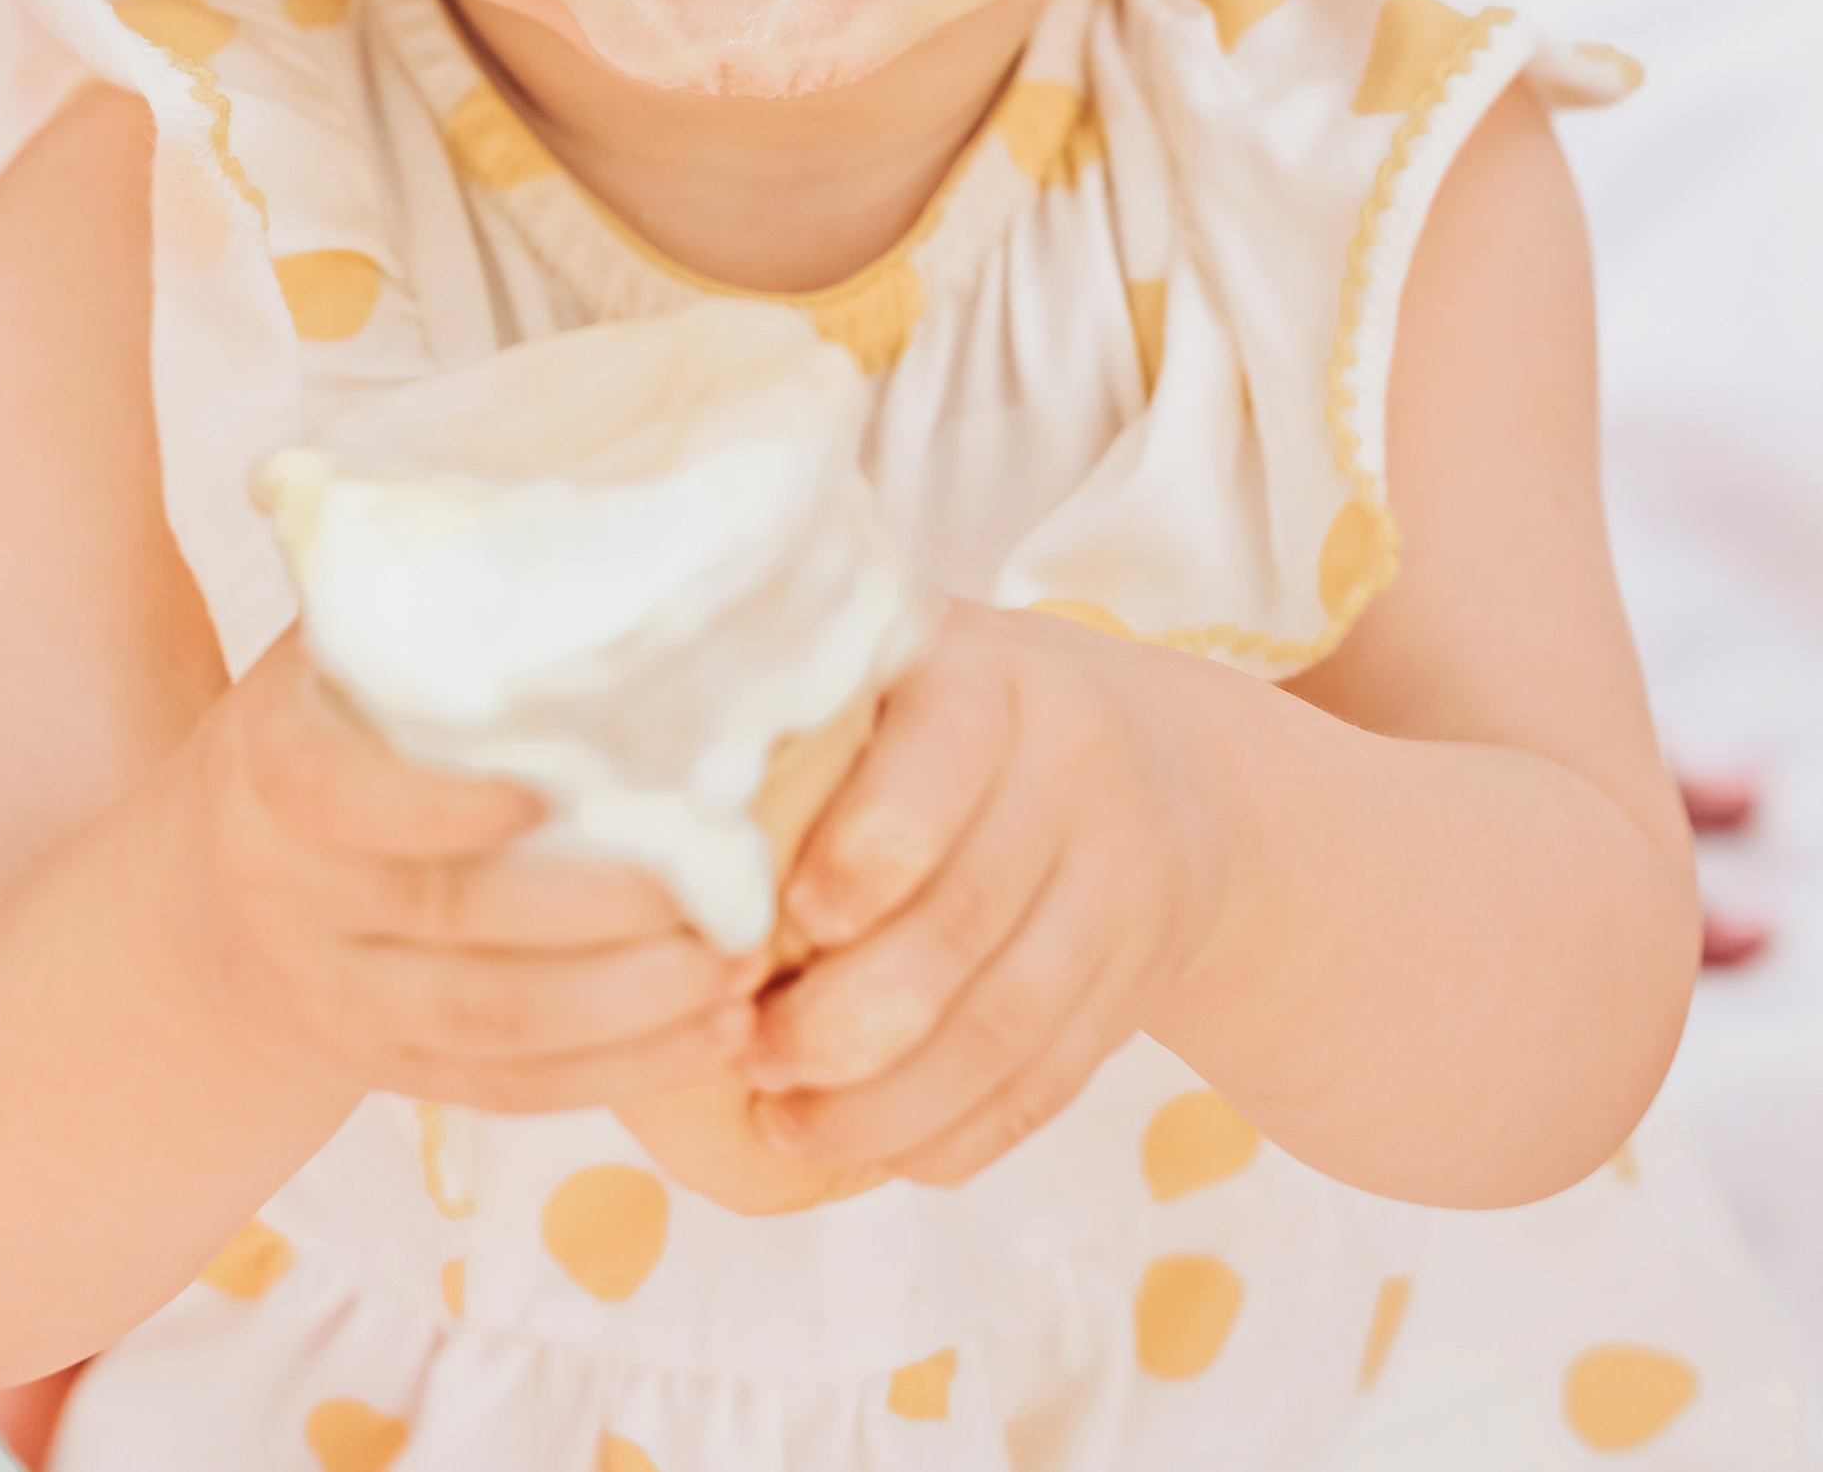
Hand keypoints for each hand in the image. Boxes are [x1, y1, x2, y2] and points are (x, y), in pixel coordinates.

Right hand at [177, 632, 758, 1115]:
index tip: (551, 789)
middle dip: (597, 916)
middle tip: (726, 886)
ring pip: (491, 1026)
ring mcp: (341, 1000)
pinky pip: (508, 1089)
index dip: (444, 804)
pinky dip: (616, 1075)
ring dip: (630, 1009)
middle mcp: (297, 898)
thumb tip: (592, 483)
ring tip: (746, 971)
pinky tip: (716, 1039)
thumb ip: (426, 598)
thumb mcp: (331, 657)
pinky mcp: (393, 1073)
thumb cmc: (320, 733)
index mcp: (273, 773)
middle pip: (450, 923)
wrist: (207, 912)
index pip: (346, 798)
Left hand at [738, 601, 1216, 1187]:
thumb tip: (657, 836)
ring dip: (886, 1099)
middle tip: (748, 1054)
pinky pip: (1046, 1083)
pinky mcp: (1134, 987)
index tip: (784, 915)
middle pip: (965, 919)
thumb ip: (809, 726)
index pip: (940, 765)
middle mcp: (1074, 774)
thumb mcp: (899, 673)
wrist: (1165, 770)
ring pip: (1006, 1023)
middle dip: (844, 1013)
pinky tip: (871, 1150)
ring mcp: (1119, 887)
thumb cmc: (957, 719)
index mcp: (994, 678)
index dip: (863, 853)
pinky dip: (952, 1134)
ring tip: (784, 1122)